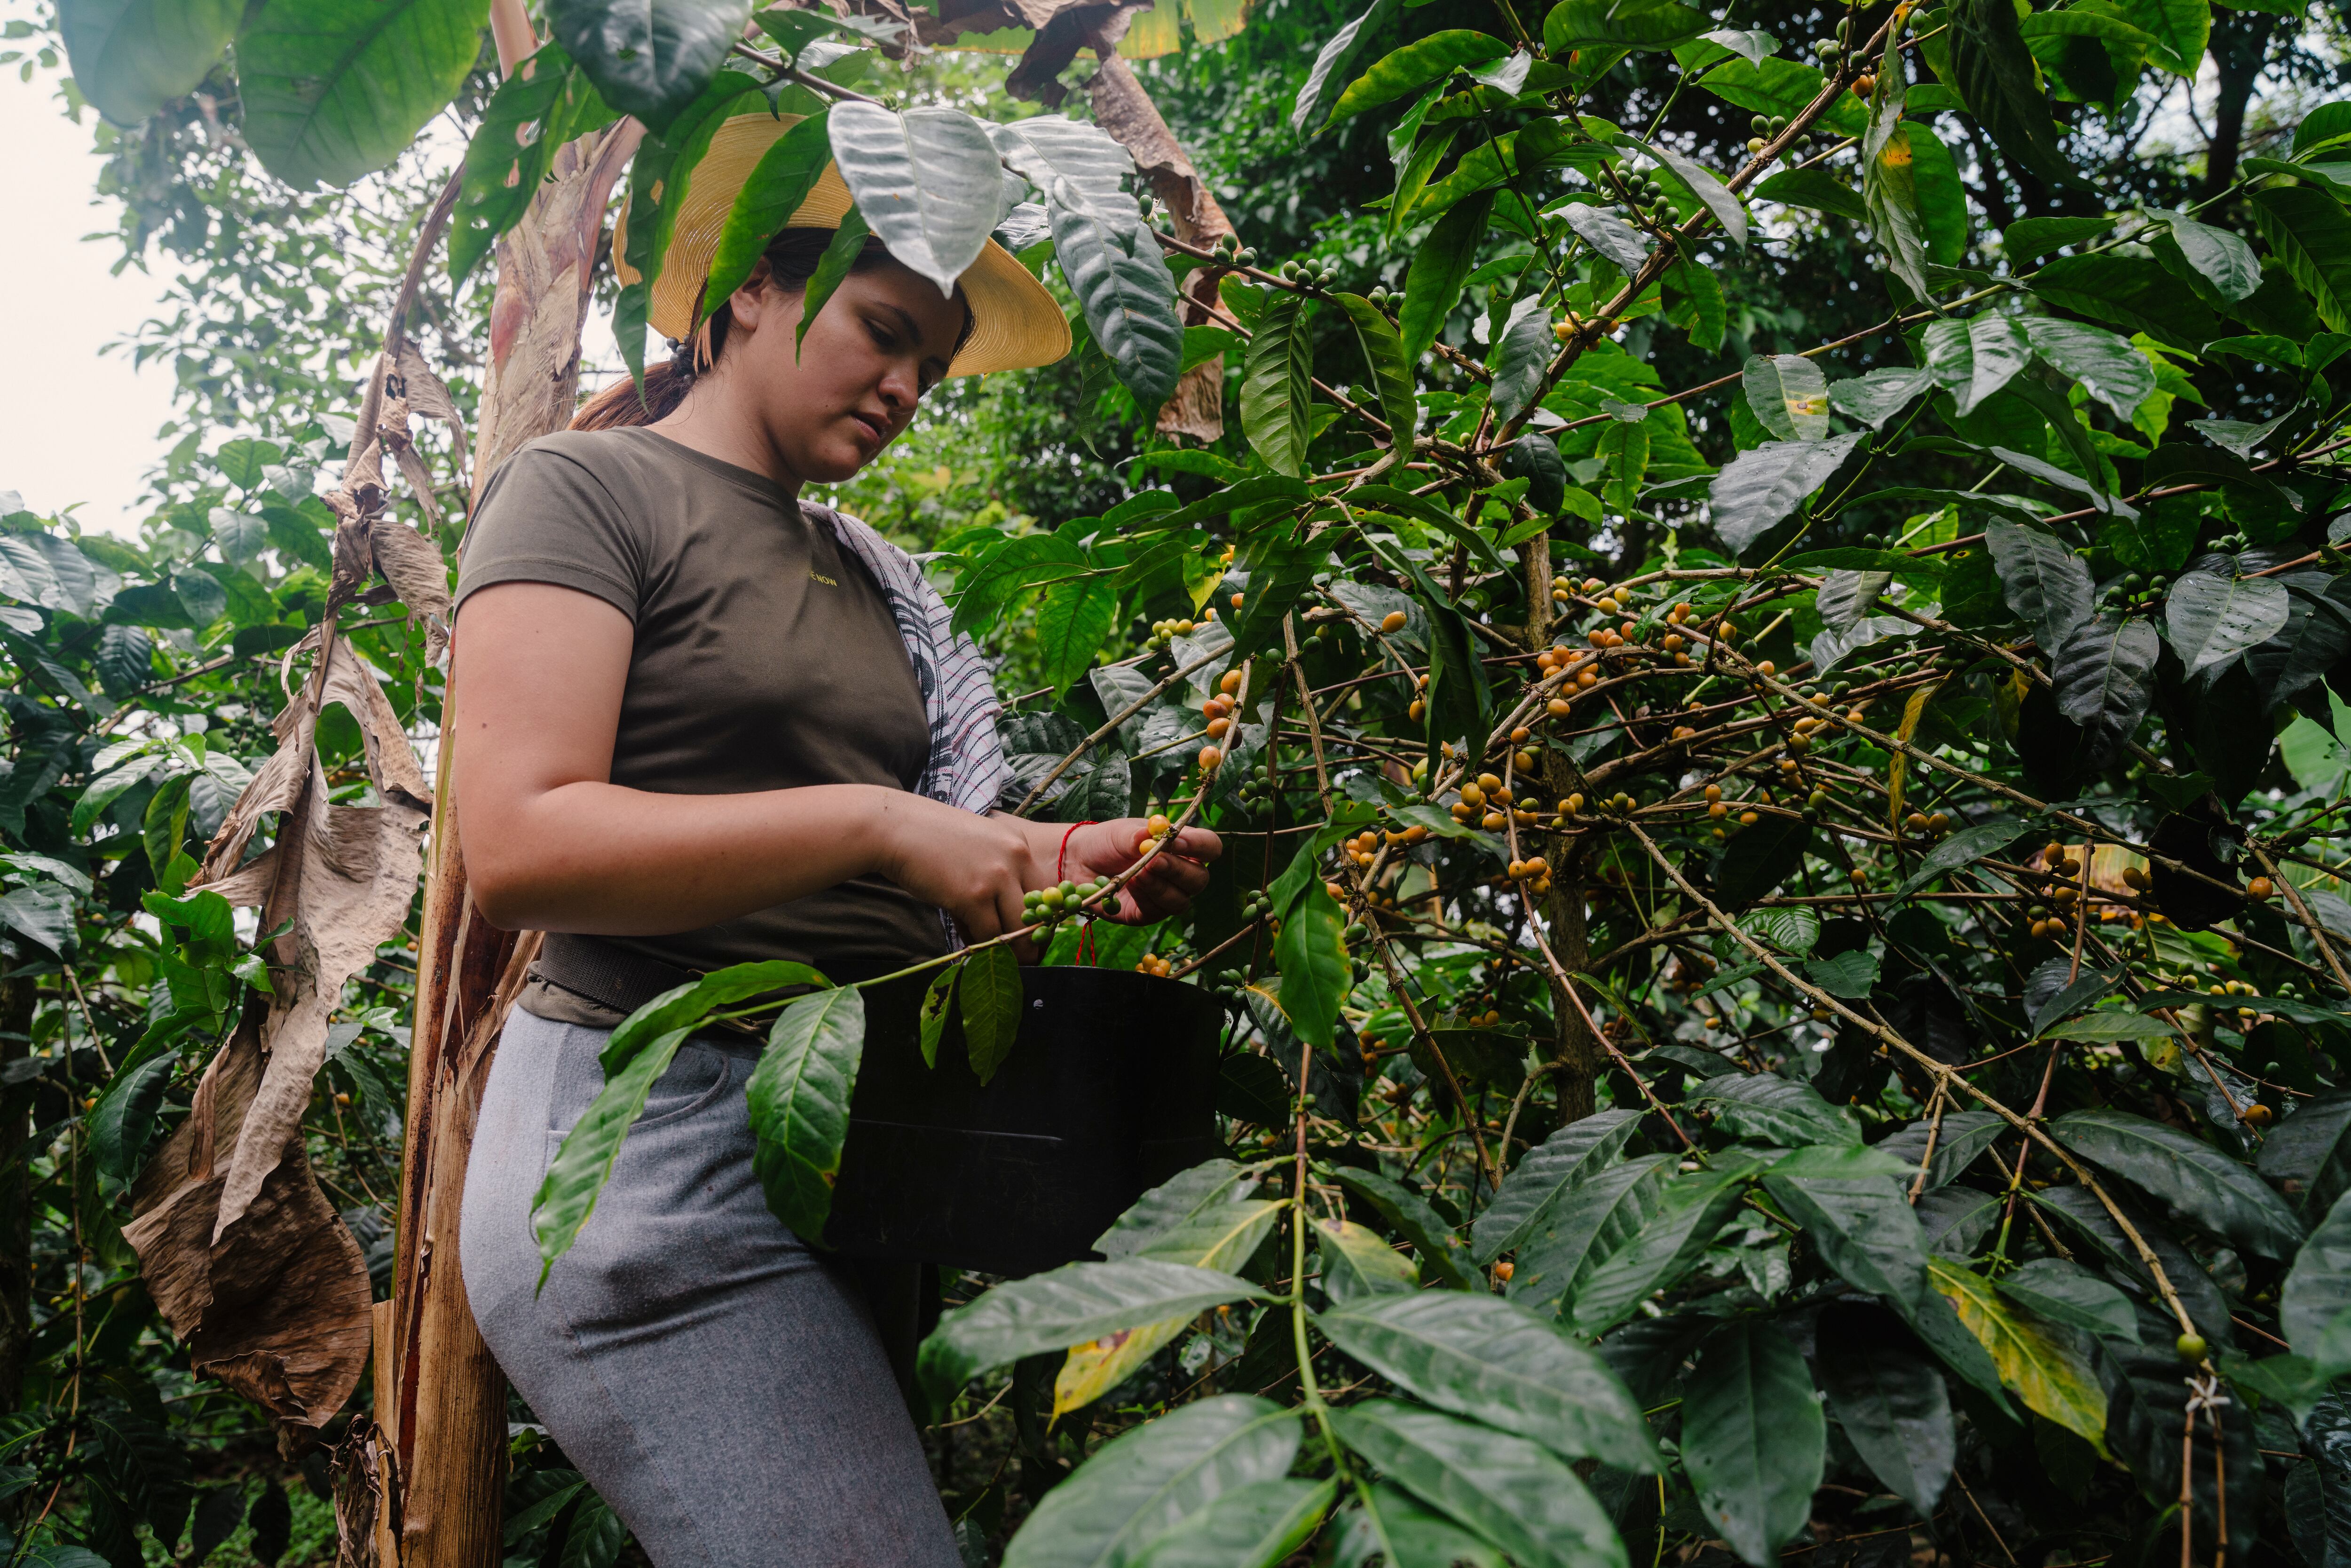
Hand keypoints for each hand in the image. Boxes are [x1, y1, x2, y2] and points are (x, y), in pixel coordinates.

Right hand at [873, 796, 1056, 944]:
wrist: (896, 829)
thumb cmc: (932, 838)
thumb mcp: (979, 845)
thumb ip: (999, 872)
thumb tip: (1008, 916)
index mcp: (1019, 845)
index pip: (1045, 890)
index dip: (1039, 917)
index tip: (1032, 935)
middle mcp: (1015, 858)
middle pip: (1036, 913)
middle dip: (1030, 938)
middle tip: (1021, 956)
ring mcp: (996, 877)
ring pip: (1015, 929)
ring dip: (1004, 946)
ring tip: (992, 952)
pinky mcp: (973, 896)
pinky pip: (988, 934)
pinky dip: (979, 943)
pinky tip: (966, 935)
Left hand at [1058, 818, 1219, 922]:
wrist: (1078, 860)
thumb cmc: (1106, 842)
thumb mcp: (1121, 832)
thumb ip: (1140, 835)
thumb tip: (1156, 835)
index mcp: (1182, 847)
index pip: (1210, 847)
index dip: (1199, 846)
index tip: (1175, 842)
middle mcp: (1180, 873)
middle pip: (1200, 879)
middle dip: (1178, 870)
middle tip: (1153, 861)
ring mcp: (1166, 896)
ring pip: (1181, 901)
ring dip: (1160, 887)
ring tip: (1137, 873)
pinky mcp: (1147, 913)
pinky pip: (1157, 912)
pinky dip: (1144, 898)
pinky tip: (1129, 884)